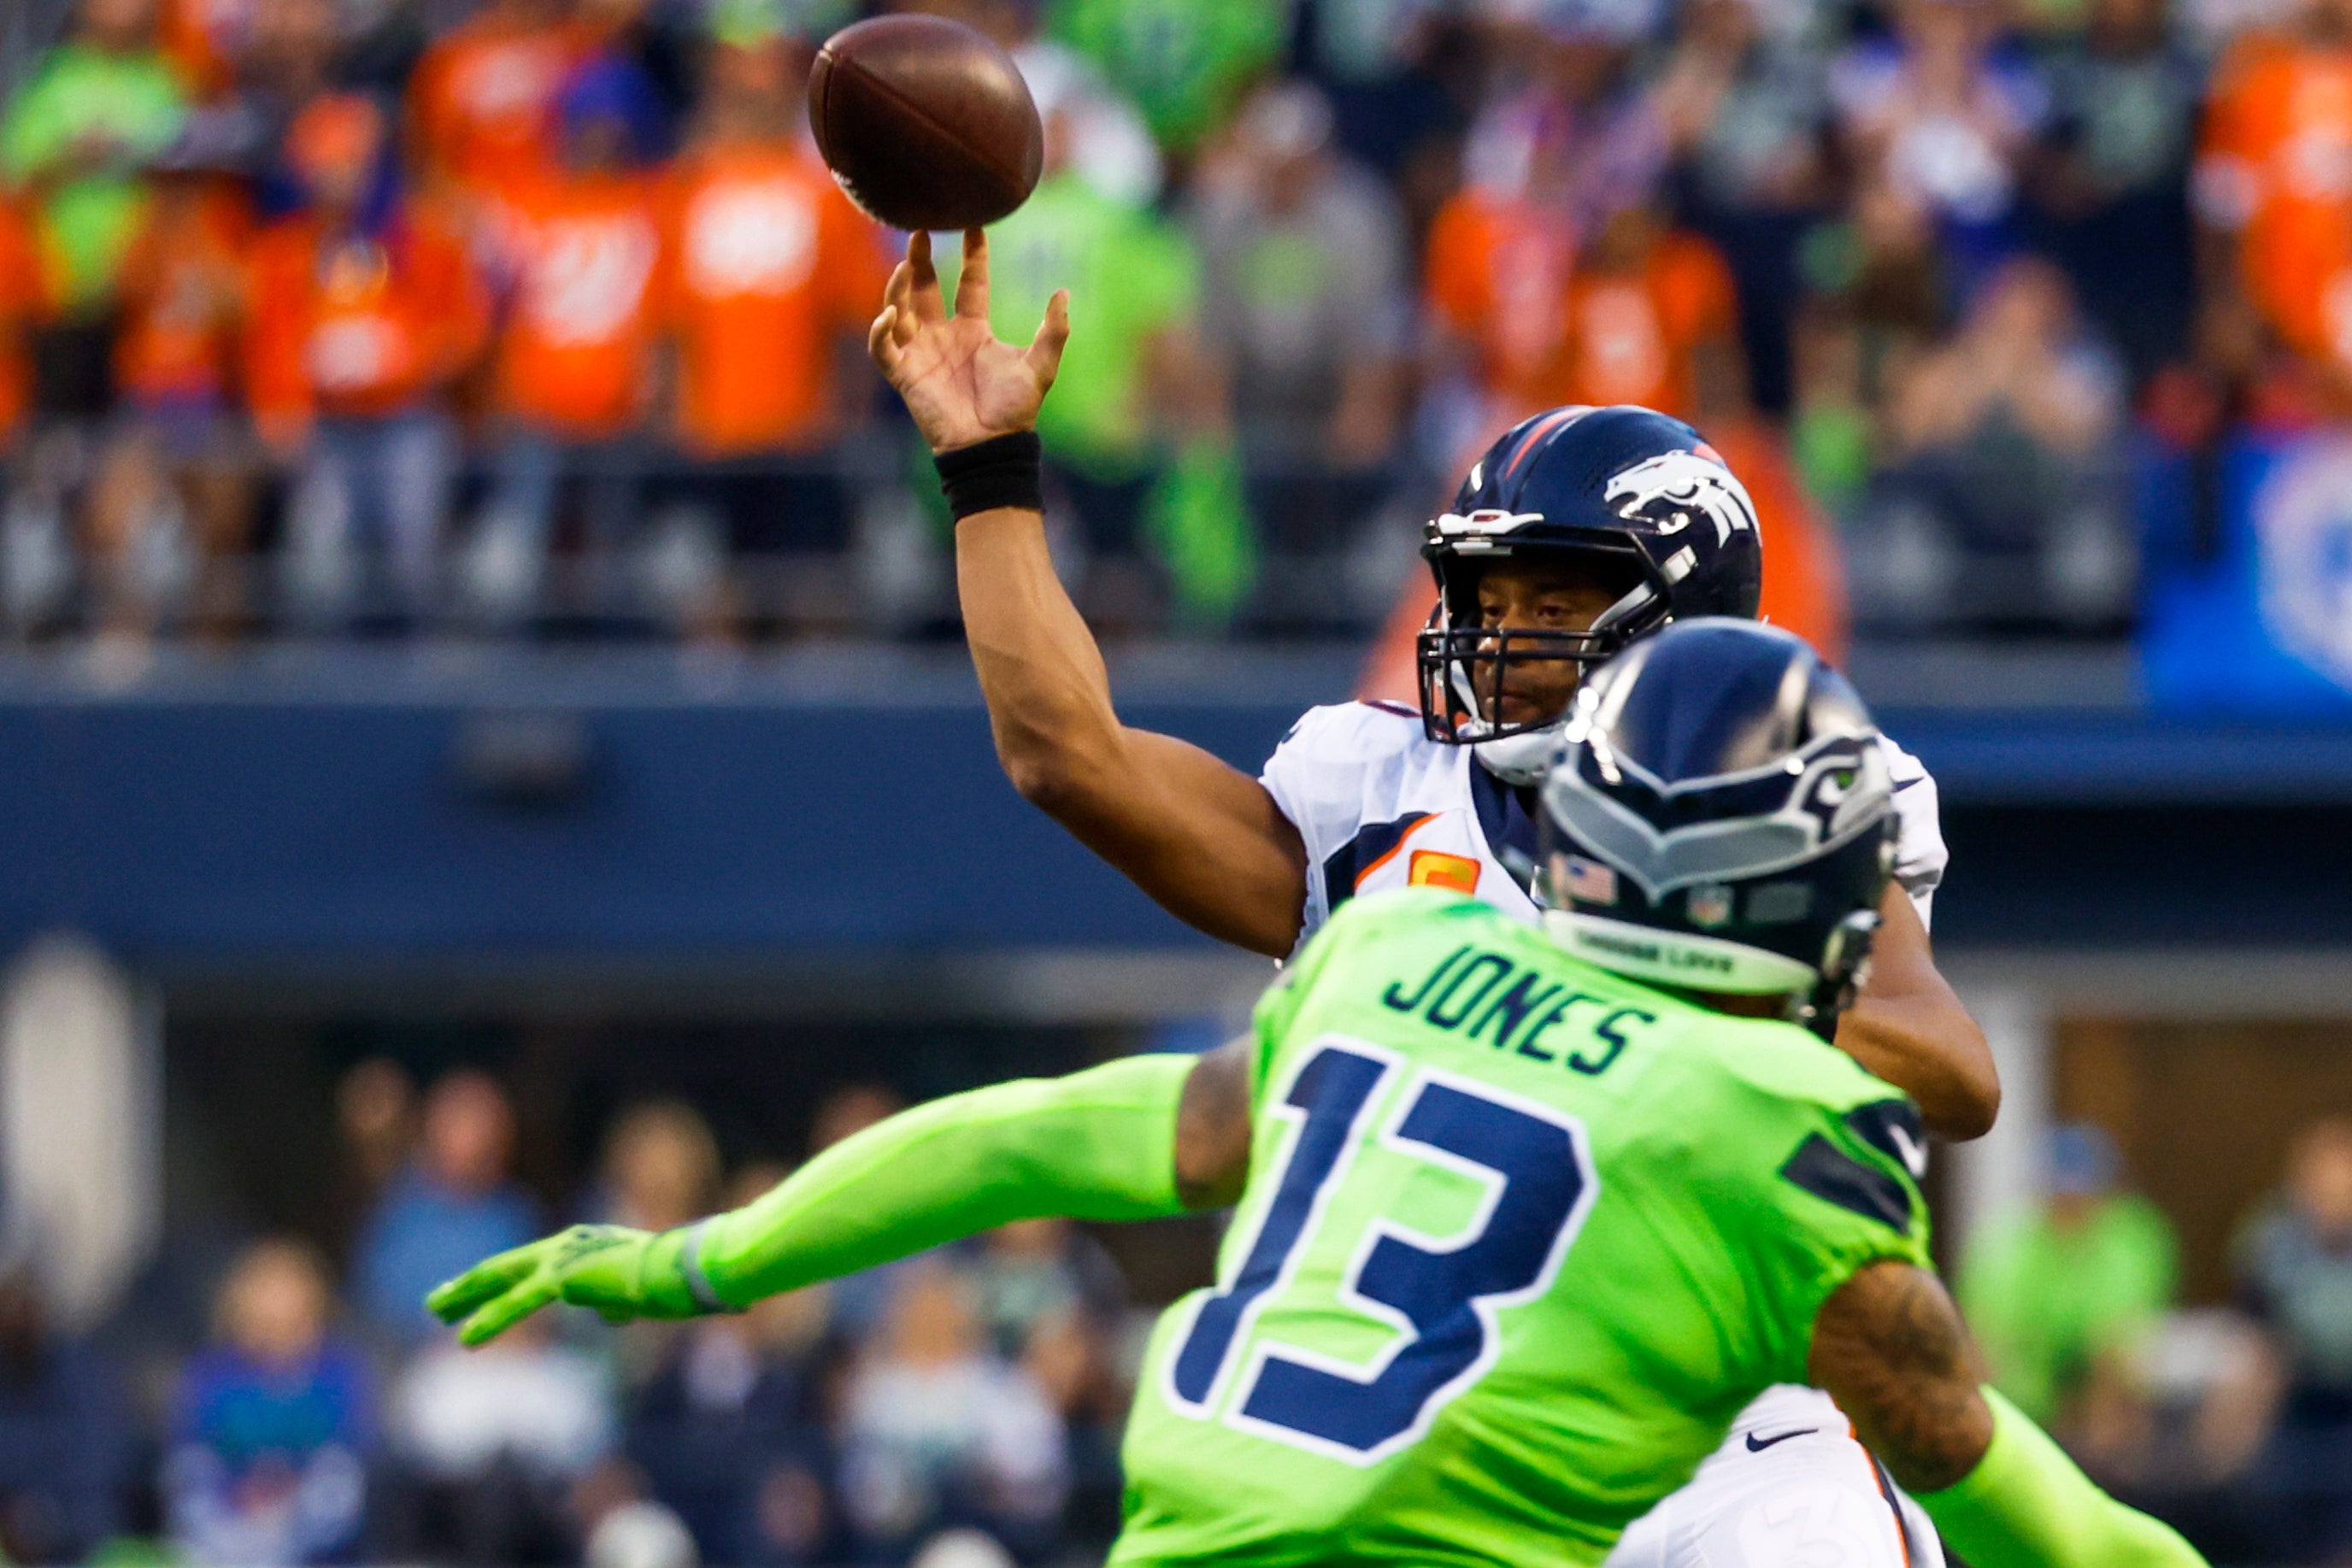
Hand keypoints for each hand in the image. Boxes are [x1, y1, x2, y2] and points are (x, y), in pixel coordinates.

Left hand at [425, 1224, 701, 1345]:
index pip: (532, 1265)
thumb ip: (618, 1300)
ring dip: (466, 1296)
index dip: (500, 1280)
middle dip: (470, 1284)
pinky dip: (490, 1319)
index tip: (475, 1293)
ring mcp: (564, 1258)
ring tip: (435, 1311)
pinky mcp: (564, 1278)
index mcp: (586, 1246)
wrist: (691, 1271)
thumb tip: (613, 1316)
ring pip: (502, 1278)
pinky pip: (517, 1303)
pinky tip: (465, 1339)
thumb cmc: (677, 1280)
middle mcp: (570, 1244)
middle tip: (437, 1301)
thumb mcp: (639, 1292)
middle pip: (506, 1266)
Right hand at [869, 228, 1068, 454]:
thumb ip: (1053, 330)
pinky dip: (881, 331)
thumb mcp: (1040, 365)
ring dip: (898, 287)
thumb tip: (1064, 292)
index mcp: (974, 331)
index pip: (969, 284)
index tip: (974, 225)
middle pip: (926, 288)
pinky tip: (890, 315)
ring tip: (904, 264)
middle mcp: (944, 337)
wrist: (991, 446)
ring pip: (900, 310)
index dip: (972, 255)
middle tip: (920, 229)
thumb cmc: (1015, 410)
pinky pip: (884, 348)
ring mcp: (922, 354)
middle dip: (921, 259)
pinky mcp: (905, 375)